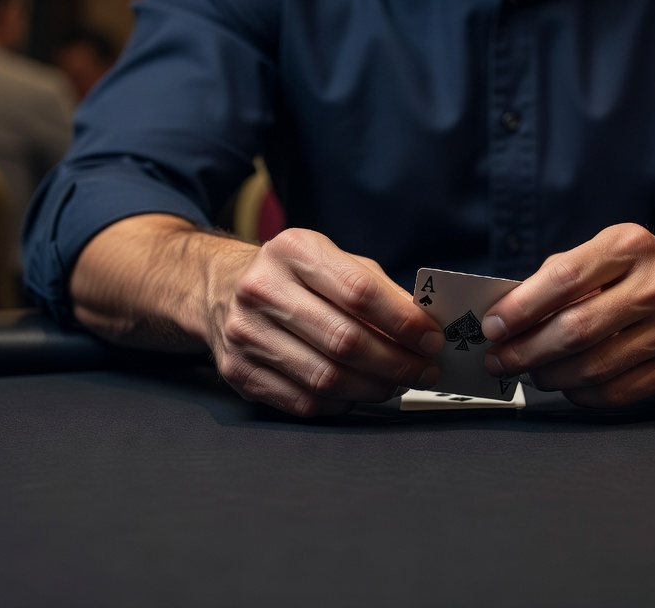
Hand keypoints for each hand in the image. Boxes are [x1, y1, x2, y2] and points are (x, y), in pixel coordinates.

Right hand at [208, 229, 444, 415]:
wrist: (222, 287)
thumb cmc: (296, 277)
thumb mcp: (336, 261)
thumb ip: (380, 289)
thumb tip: (426, 328)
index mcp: (293, 251)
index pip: (360, 292)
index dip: (404, 323)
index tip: (432, 341)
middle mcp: (262, 289)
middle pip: (345, 341)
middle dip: (397, 363)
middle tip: (425, 371)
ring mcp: (245, 334)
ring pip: (326, 378)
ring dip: (374, 388)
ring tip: (398, 383)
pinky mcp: (238, 372)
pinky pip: (304, 402)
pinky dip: (342, 403)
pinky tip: (358, 393)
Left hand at [481, 223, 654, 407]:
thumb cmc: (632, 271)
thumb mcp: (599, 254)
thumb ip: (555, 279)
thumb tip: (505, 321)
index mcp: (631, 246)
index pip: (564, 279)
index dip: (521, 309)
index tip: (493, 328)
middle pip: (576, 330)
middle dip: (526, 351)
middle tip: (499, 359)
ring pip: (592, 368)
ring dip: (548, 376)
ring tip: (530, 371)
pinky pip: (614, 393)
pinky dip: (579, 393)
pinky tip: (566, 383)